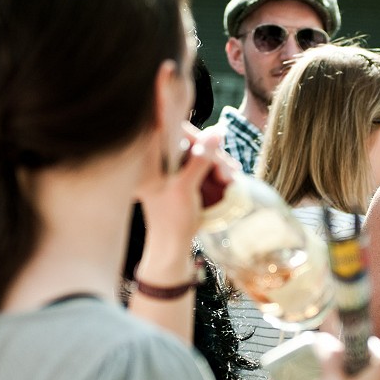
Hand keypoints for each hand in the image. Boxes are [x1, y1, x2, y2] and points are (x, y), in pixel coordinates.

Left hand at [135, 123, 236, 277]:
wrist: (172, 247)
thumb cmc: (172, 220)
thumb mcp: (185, 187)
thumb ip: (200, 159)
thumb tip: (216, 133)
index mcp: (149, 162)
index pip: (170, 133)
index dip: (193, 135)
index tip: (213, 144)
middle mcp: (158, 163)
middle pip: (188, 144)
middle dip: (211, 155)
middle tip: (227, 172)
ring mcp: (170, 171)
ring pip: (198, 156)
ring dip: (217, 165)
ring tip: (230, 180)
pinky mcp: (181, 180)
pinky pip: (201, 167)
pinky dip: (215, 172)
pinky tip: (228, 180)